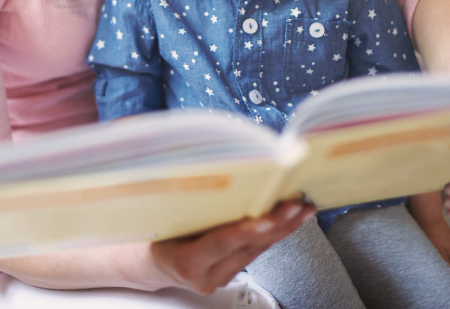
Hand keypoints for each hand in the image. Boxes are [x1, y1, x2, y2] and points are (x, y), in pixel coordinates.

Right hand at [148, 199, 315, 293]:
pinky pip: (255, 252)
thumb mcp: (161, 217)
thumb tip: (211, 171)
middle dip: (276, 223)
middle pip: (247, 248)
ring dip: (283, 227)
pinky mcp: (229, 273)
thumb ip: (188, 204)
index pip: (219, 243)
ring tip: (303, 207)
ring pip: (257, 251)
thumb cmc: (150, 234)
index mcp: (185, 261)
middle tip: (297, 203)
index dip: (244, 231)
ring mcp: (220, 277)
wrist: (146, 261)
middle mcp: (206, 276)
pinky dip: (274, 233)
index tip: (266, 219)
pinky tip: (290, 218)